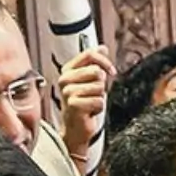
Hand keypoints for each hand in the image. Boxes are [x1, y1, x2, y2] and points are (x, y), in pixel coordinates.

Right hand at [57, 46, 114, 169]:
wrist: (76, 127)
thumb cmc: (83, 104)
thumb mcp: (91, 80)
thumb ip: (96, 63)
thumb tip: (102, 47)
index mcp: (68, 69)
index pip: (90, 54)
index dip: (104, 62)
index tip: (111, 71)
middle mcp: (65, 79)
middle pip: (96, 71)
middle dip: (101, 85)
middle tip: (93, 94)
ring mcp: (68, 92)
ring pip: (99, 87)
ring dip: (100, 97)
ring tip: (90, 103)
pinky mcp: (73, 104)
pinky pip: (99, 101)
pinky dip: (99, 108)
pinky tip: (90, 111)